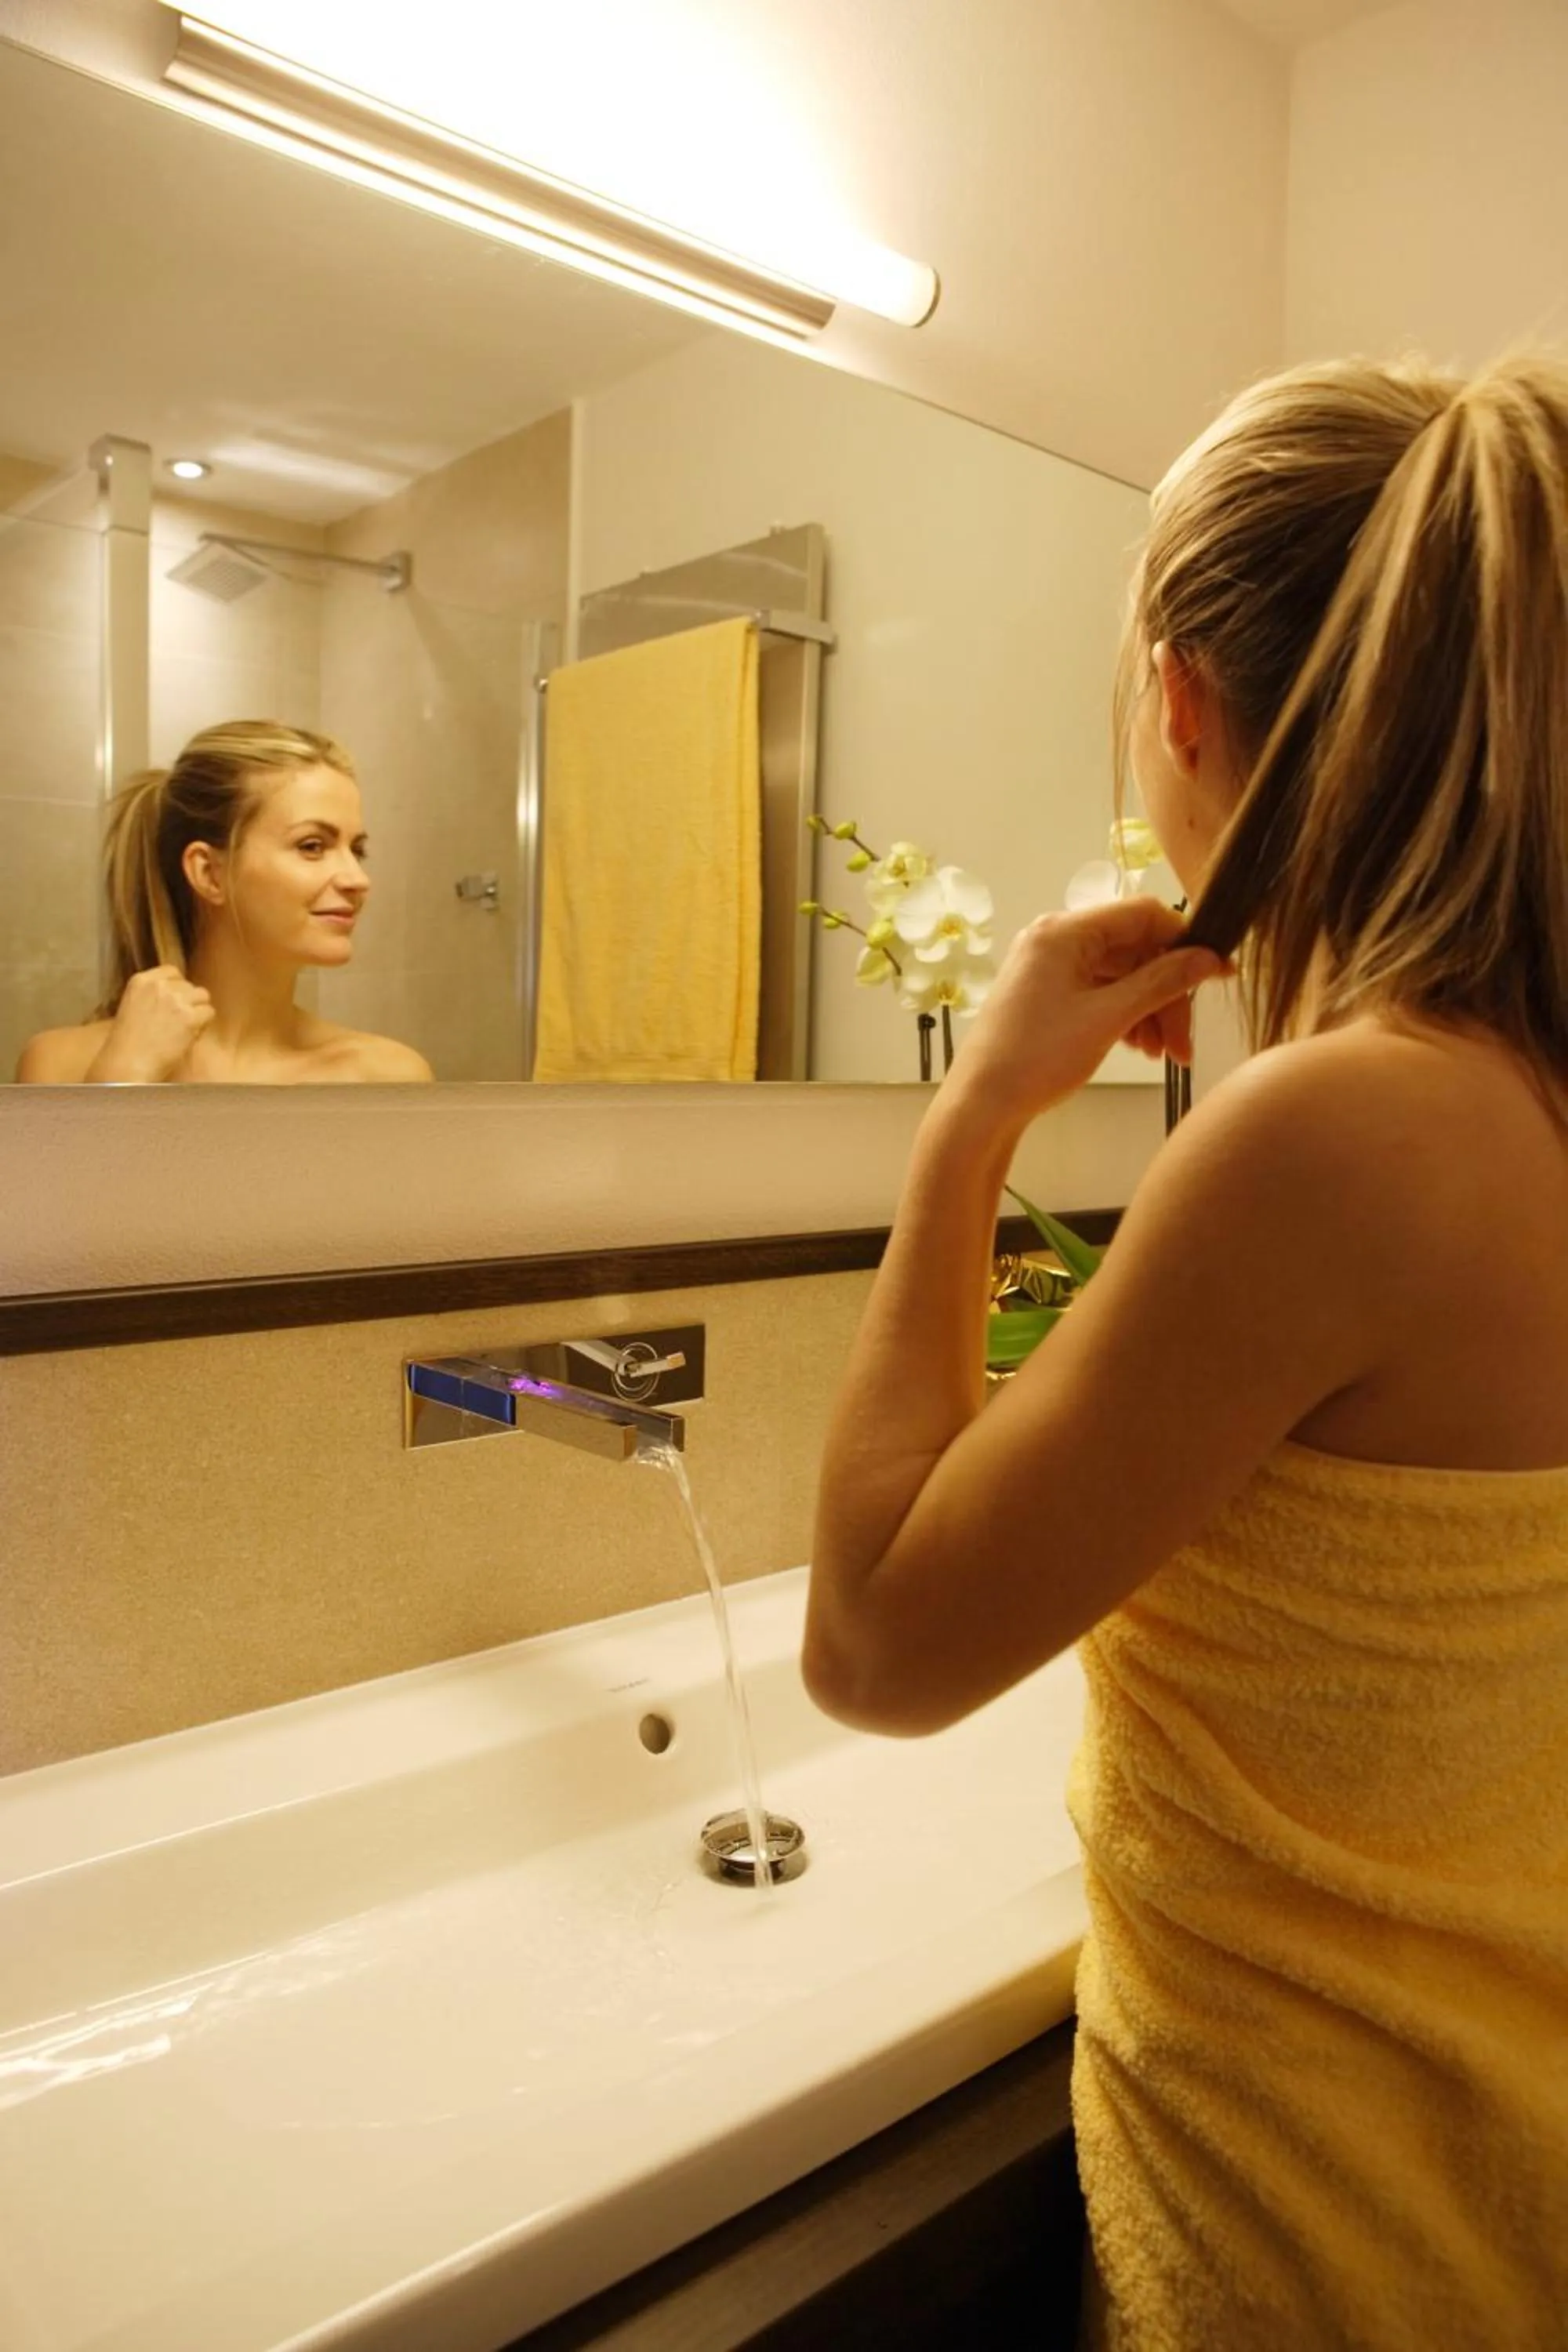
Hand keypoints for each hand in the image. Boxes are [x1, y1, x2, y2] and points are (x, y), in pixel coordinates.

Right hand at [87, 965, 215, 1081]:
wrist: (128, 1063)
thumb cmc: (127, 1044)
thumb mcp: (133, 1007)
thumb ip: (153, 996)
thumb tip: (179, 997)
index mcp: (140, 981)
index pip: (172, 972)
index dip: (178, 987)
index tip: (176, 1003)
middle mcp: (159, 986)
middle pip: (189, 985)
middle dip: (188, 1002)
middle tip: (179, 1022)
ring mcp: (176, 1000)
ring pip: (203, 996)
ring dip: (198, 1011)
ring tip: (185, 1029)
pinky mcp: (190, 1017)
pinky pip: (209, 1012)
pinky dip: (203, 1025)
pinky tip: (189, 1036)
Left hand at [942, 899, 1228, 1132]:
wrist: (981, 1104)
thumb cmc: (1037, 1058)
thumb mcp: (1108, 1018)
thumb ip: (1161, 983)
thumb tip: (1209, 959)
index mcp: (1064, 931)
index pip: (1143, 915)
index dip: (1186, 942)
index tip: (1218, 975)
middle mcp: (1055, 939)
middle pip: (1135, 951)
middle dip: (1167, 995)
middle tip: (1185, 1043)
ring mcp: (1050, 967)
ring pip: (1122, 976)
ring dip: (1150, 1011)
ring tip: (1164, 1055)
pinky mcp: (1049, 993)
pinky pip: (1102, 992)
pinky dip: (1126, 1016)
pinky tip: (1140, 1047)